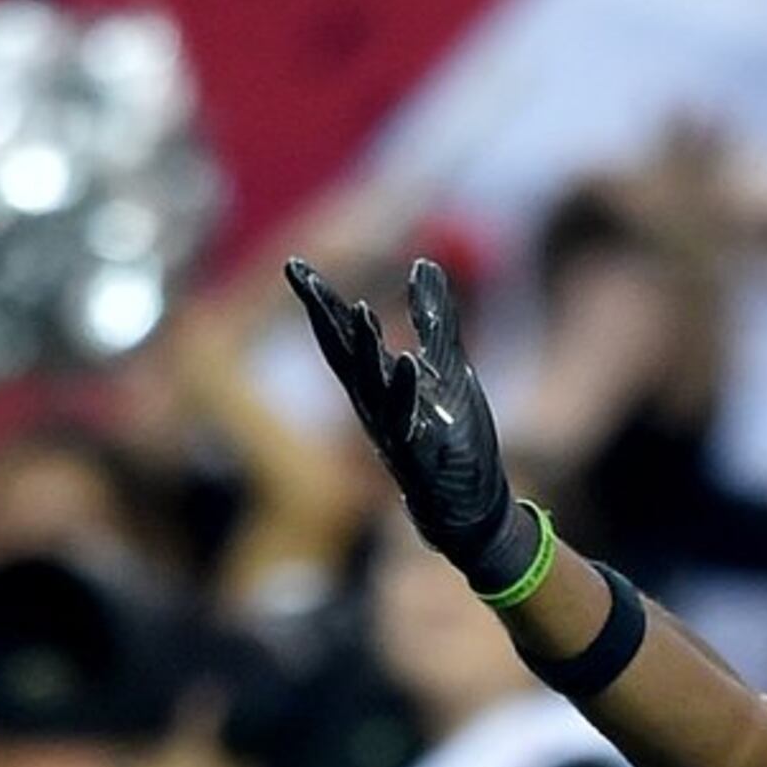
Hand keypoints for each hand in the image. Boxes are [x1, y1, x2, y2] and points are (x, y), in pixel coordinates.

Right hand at [287, 258, 542, 595]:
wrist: (470, 503)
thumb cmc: (452, 435)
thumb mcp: (446, 364)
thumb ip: (433, 317)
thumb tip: (423, 263)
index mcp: (378, 383)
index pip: (341, 336)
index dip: (321, 301)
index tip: (296, 264)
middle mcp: (375, 405)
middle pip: (342, 354)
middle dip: (322, 315)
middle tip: (301, 276)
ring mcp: (394, 430)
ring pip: (371, 386)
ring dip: (365, 349)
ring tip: (360, 310)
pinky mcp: (421, 454)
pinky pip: (409, 421)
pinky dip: (407, 392)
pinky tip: (409, 362)